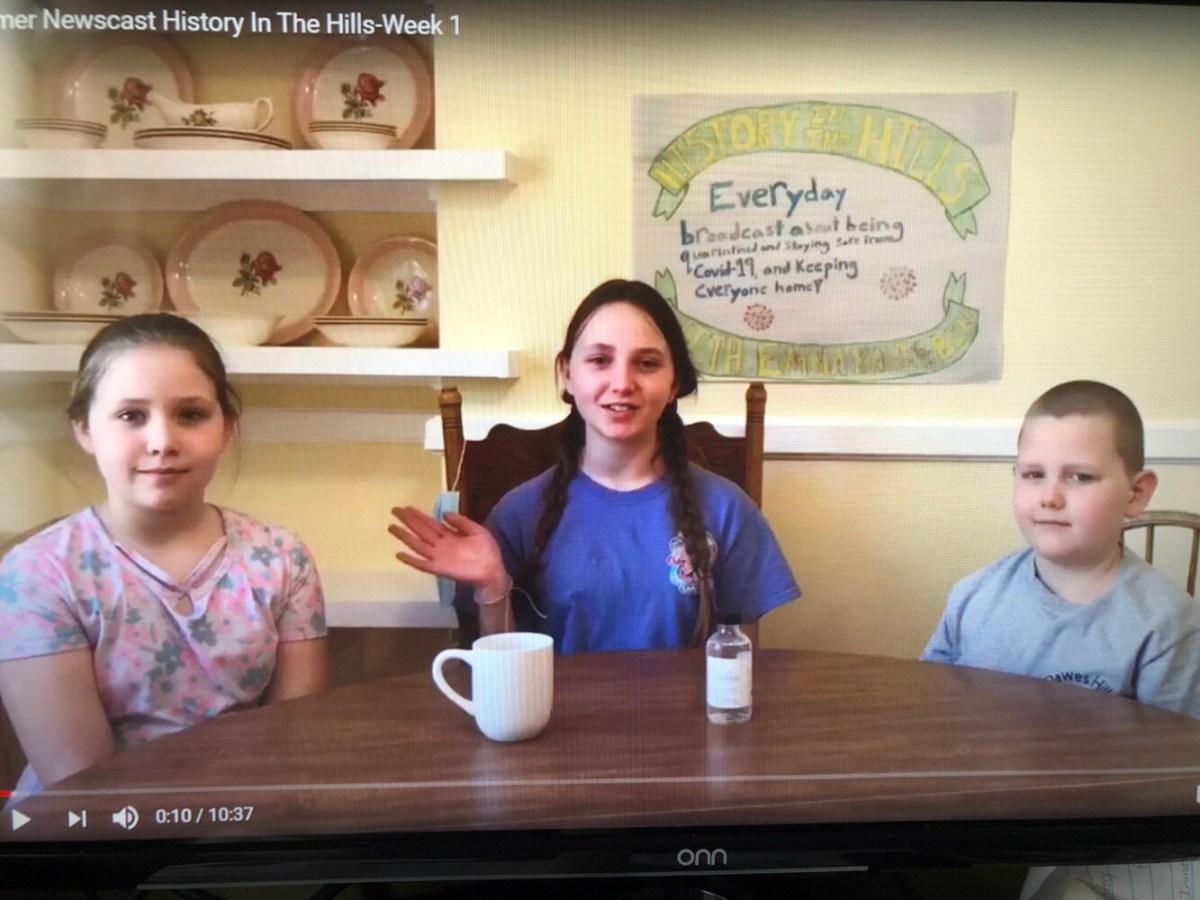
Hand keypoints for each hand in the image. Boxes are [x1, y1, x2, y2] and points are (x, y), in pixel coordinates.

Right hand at [389, 506, 505, 588]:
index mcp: (450, 535)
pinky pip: (422, 564)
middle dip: (408, 521)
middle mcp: (441, 545)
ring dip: (405, 536)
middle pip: (421, 530)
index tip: (407, 507)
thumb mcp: (476, 530)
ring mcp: (439, 556)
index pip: (430, 523)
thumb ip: (461, 522)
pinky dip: (410, 560)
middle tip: (394, 510)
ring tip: (391, 527)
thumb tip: (444, 513)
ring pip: (418, 544)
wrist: (493, 571)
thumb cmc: (487, 552)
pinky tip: (399, 554)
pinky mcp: (439, 568)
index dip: (419, 515)